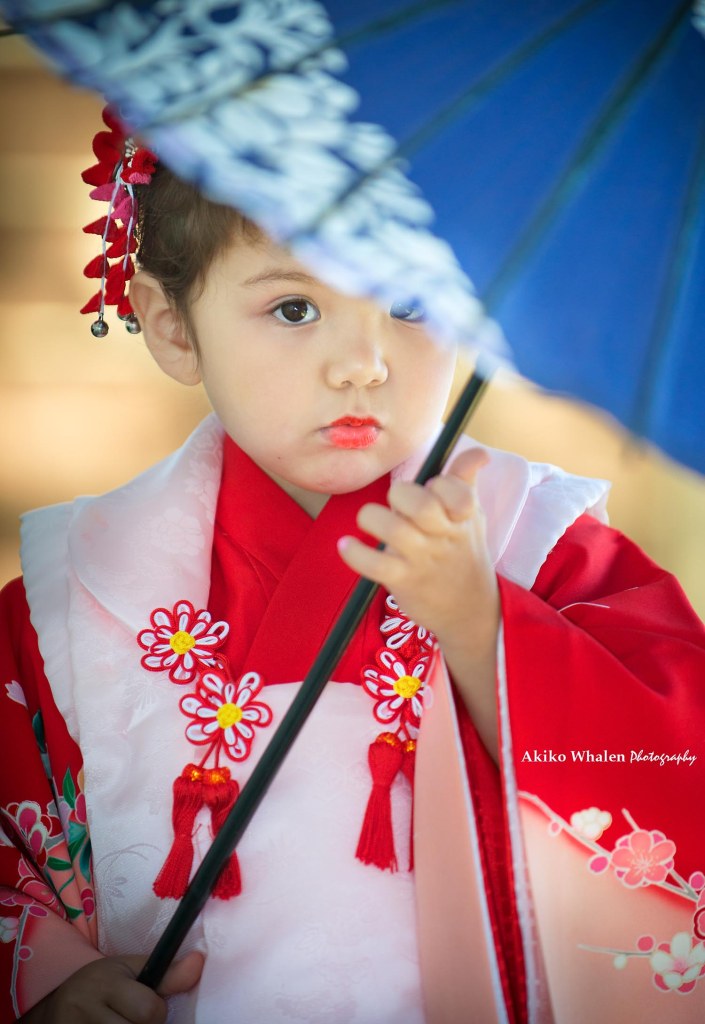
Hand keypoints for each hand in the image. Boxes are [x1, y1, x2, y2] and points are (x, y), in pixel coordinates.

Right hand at [19, 950, 203, 1023]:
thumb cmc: (101, 985)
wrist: (56, 1007)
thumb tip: (199, 962)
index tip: (148, 1004)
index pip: (149, 1010)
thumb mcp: (128, 970)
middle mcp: (86, 1012)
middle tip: (133, 1018)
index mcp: (104, 984)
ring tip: (125, 1023)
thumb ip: (165, 972)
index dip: (157, 1010)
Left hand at [338, 446, 499, 758]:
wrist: (469, 611)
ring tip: (368, 521)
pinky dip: (354, 553)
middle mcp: (443, 536)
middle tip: (397, 506)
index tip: (435, 491)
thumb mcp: (472, 517)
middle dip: (400, 496)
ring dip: (373, 518)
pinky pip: (373, 564)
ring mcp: (422, 560)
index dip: (440, 485)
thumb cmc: (464, 554)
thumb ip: (465, 480)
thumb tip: (479, 453)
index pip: (454, 488)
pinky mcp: (403, 581)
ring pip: (393, 529)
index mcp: (462, 517)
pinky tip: (345, 545)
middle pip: (418, 504)